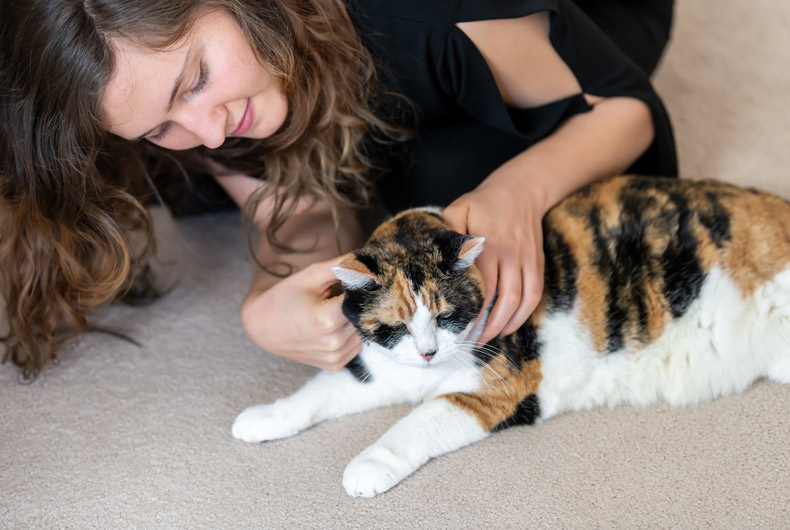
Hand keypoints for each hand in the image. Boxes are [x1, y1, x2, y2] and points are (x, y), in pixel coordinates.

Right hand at [240, 255, 361, 370]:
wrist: (263, 326)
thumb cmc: (286, 296)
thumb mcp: (311, 275)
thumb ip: (343, 266)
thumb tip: (370, 264)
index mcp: (327, 319)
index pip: (362, 297)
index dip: (358, 286)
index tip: (348, 282)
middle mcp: (333, 342)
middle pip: (363, 314)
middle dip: (355, 302)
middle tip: (335, 297)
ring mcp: (335, 356)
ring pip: (362, 330)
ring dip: (353, 318)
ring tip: (331, 311)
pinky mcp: (335, 364)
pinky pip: (357, 344)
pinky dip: (350, 333)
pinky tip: (332, 326)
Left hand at [443, 166, 546, 343]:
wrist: (523, 188)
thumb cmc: (483, 202)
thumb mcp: (458, 208)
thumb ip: (446, 231)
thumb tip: (433, 258)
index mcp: (487, 242)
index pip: (480, 283)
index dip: (470, 307)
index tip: (456, 325)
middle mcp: (509, 253)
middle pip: (501, 296)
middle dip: (486, 323)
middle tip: (468, 340)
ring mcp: (526, 259)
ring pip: (520, 299)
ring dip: (505, 323)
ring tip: (487, 339)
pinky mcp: (537, 263)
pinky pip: (534, 294)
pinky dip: (523, 314)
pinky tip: (508, 327)